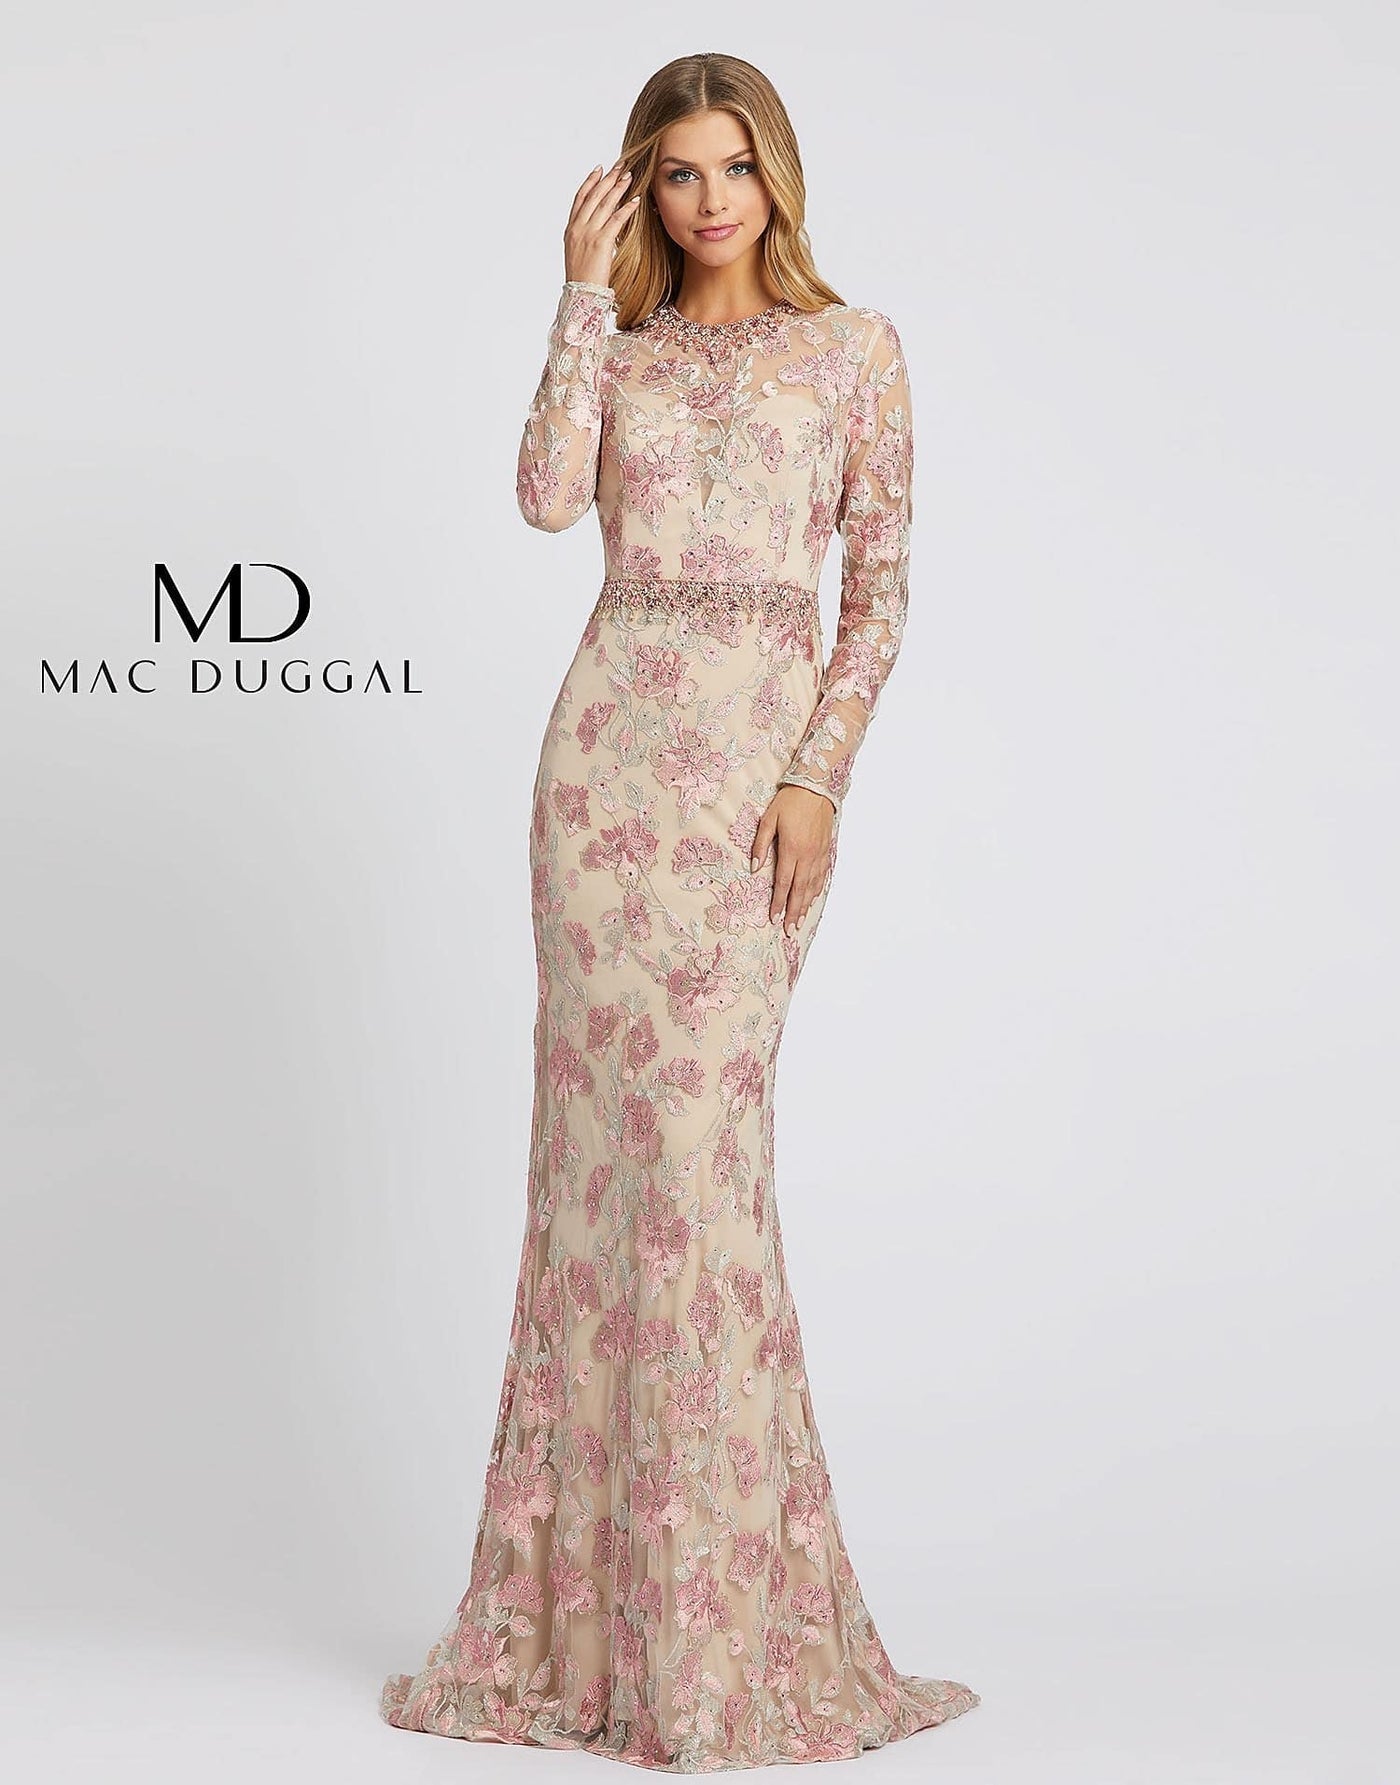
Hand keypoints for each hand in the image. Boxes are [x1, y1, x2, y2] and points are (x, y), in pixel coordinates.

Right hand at [564, 159, 641, 287]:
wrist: (581, 295)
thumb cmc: (582, 279)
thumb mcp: (578, 254)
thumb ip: (585, 238)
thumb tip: (597, 229)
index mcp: (571, 230)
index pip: (580, 198)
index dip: (590, 182)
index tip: (599, 169)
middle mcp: (578, 228)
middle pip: (594, 196)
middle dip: (608, 179)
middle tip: (620, 165)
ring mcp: (588, 234)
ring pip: (604, 204)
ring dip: (618, 188)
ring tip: (629, 176)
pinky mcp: (601, 243)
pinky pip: (615, 221)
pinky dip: (626, 209)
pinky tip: (635, 201)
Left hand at [751, 786, 833, 937]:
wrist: (817, 787)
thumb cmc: (790, 801)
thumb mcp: (769, 819)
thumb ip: (761, 845)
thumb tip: (755, 868)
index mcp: (792, 849)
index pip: (784, 883)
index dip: (779, 903)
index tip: (774, 918)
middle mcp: (808, 856)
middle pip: (800, 890)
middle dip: (794, 912)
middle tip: (789, 930)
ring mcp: (819, 854)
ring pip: (813, 885)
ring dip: (806, 904)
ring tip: (800, 920)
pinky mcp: (826, 850)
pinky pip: (822, 875)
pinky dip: (817, 889)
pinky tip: (813, 898)